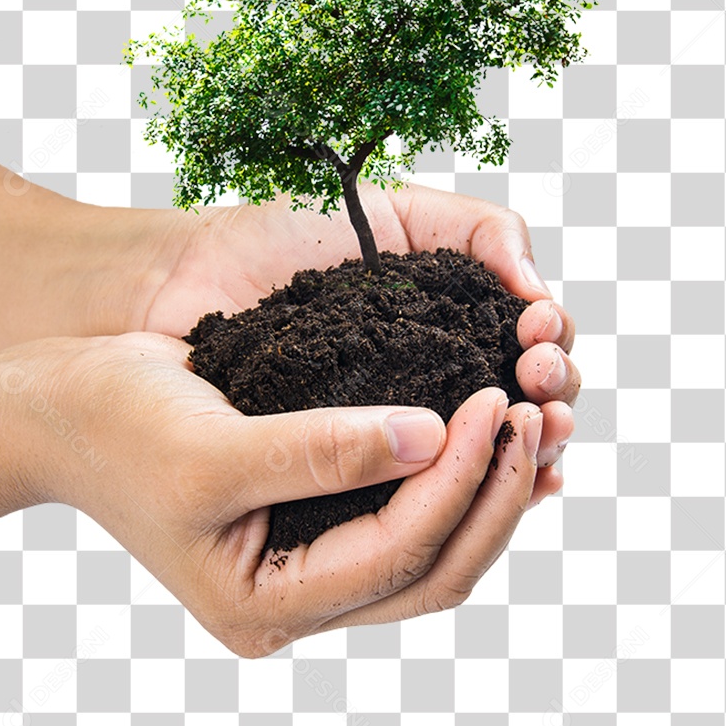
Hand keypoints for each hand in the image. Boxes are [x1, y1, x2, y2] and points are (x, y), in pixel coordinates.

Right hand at [0, 333, 550, 655]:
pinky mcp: (320, 523)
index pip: (397, 555)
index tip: (494, 403)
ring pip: (435, 553)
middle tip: (534, 414)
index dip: (457, 483)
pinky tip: (491, 435)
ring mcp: (313, 566)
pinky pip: (413, 517)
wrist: (65, 410)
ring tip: (527, 418)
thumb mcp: (212, 449)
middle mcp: (299, 601)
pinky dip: (459, 481)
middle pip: (435, 572)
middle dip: (493, 495)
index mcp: (265, 606)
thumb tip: (433, 434)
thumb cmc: (118, 428)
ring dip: (488, 490)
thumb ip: (320, 450)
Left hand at [140, 181, 579, 484]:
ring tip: (536, 429)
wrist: (174, 282)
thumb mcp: (394, 219)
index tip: (538, 335)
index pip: (530, 355)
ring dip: (527, 455)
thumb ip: (479, 230)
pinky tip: (508, 489)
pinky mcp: (351, 488)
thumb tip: (538, 294)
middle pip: (522, 416)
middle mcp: (431, 391)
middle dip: (548, 402)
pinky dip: (476, 500)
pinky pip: (426, 506)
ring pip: (486, 468)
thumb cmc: (277, 241)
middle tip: (541, 384)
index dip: (551, 351)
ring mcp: (393, 442)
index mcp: (449, 332)